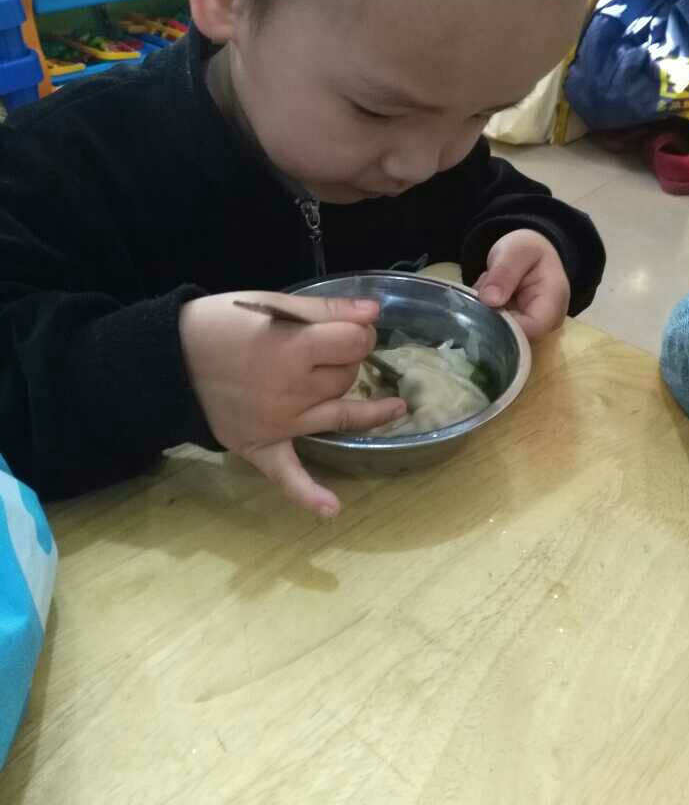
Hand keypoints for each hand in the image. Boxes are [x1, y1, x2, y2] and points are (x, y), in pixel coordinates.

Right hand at [179, 292, 405, 517]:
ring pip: (341, 415)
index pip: (355, 342)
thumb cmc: (220, 323)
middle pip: (348, 376)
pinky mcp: (261, 446)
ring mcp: (280, 424)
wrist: (168, 358)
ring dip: (368, 410)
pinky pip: (289, 475)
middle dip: (348, 359)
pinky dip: (309, 494)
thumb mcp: (271, 303)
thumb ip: (326, 310)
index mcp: (294, 350)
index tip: (351, 326)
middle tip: (333, 349)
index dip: (360, 330)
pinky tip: (332, 509)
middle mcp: (292, 391)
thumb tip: (373, 314)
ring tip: (396, 406)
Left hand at [474, 229, 569, 340]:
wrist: (529, 252)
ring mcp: (531, 329)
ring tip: (485, 287)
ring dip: (484, 314)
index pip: (530, 329)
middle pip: (514, 338)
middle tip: (480, 290)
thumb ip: (504, 272)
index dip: (504, 325)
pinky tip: (484, 295)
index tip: (482, 308)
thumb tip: (489, 300)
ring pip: (500, 335)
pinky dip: (483, 313)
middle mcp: (546, 324)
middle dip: (489, 318)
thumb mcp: (516, 251)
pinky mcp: (516, 330)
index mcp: (553, 303)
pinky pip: (493, 329)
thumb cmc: (528, 249)